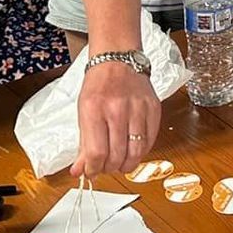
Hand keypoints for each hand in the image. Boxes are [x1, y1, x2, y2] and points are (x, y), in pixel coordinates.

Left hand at [73, 60, 163, 177]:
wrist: (118, 60)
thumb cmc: (98, 85)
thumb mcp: (83, 113)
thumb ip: (83, 144)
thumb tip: (79, 171)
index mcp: (94, 109)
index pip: (96, 152)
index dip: (93, 169)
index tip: (91, 172)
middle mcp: (117, 109)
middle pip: (117, 155)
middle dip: (108, 168)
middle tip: (105, 167)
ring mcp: (138, 108)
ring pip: (136, 152)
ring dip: (126, 165)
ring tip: (119, 163)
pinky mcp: (154, 108)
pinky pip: (150, 141)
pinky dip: (141, 152)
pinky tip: (132, 150)